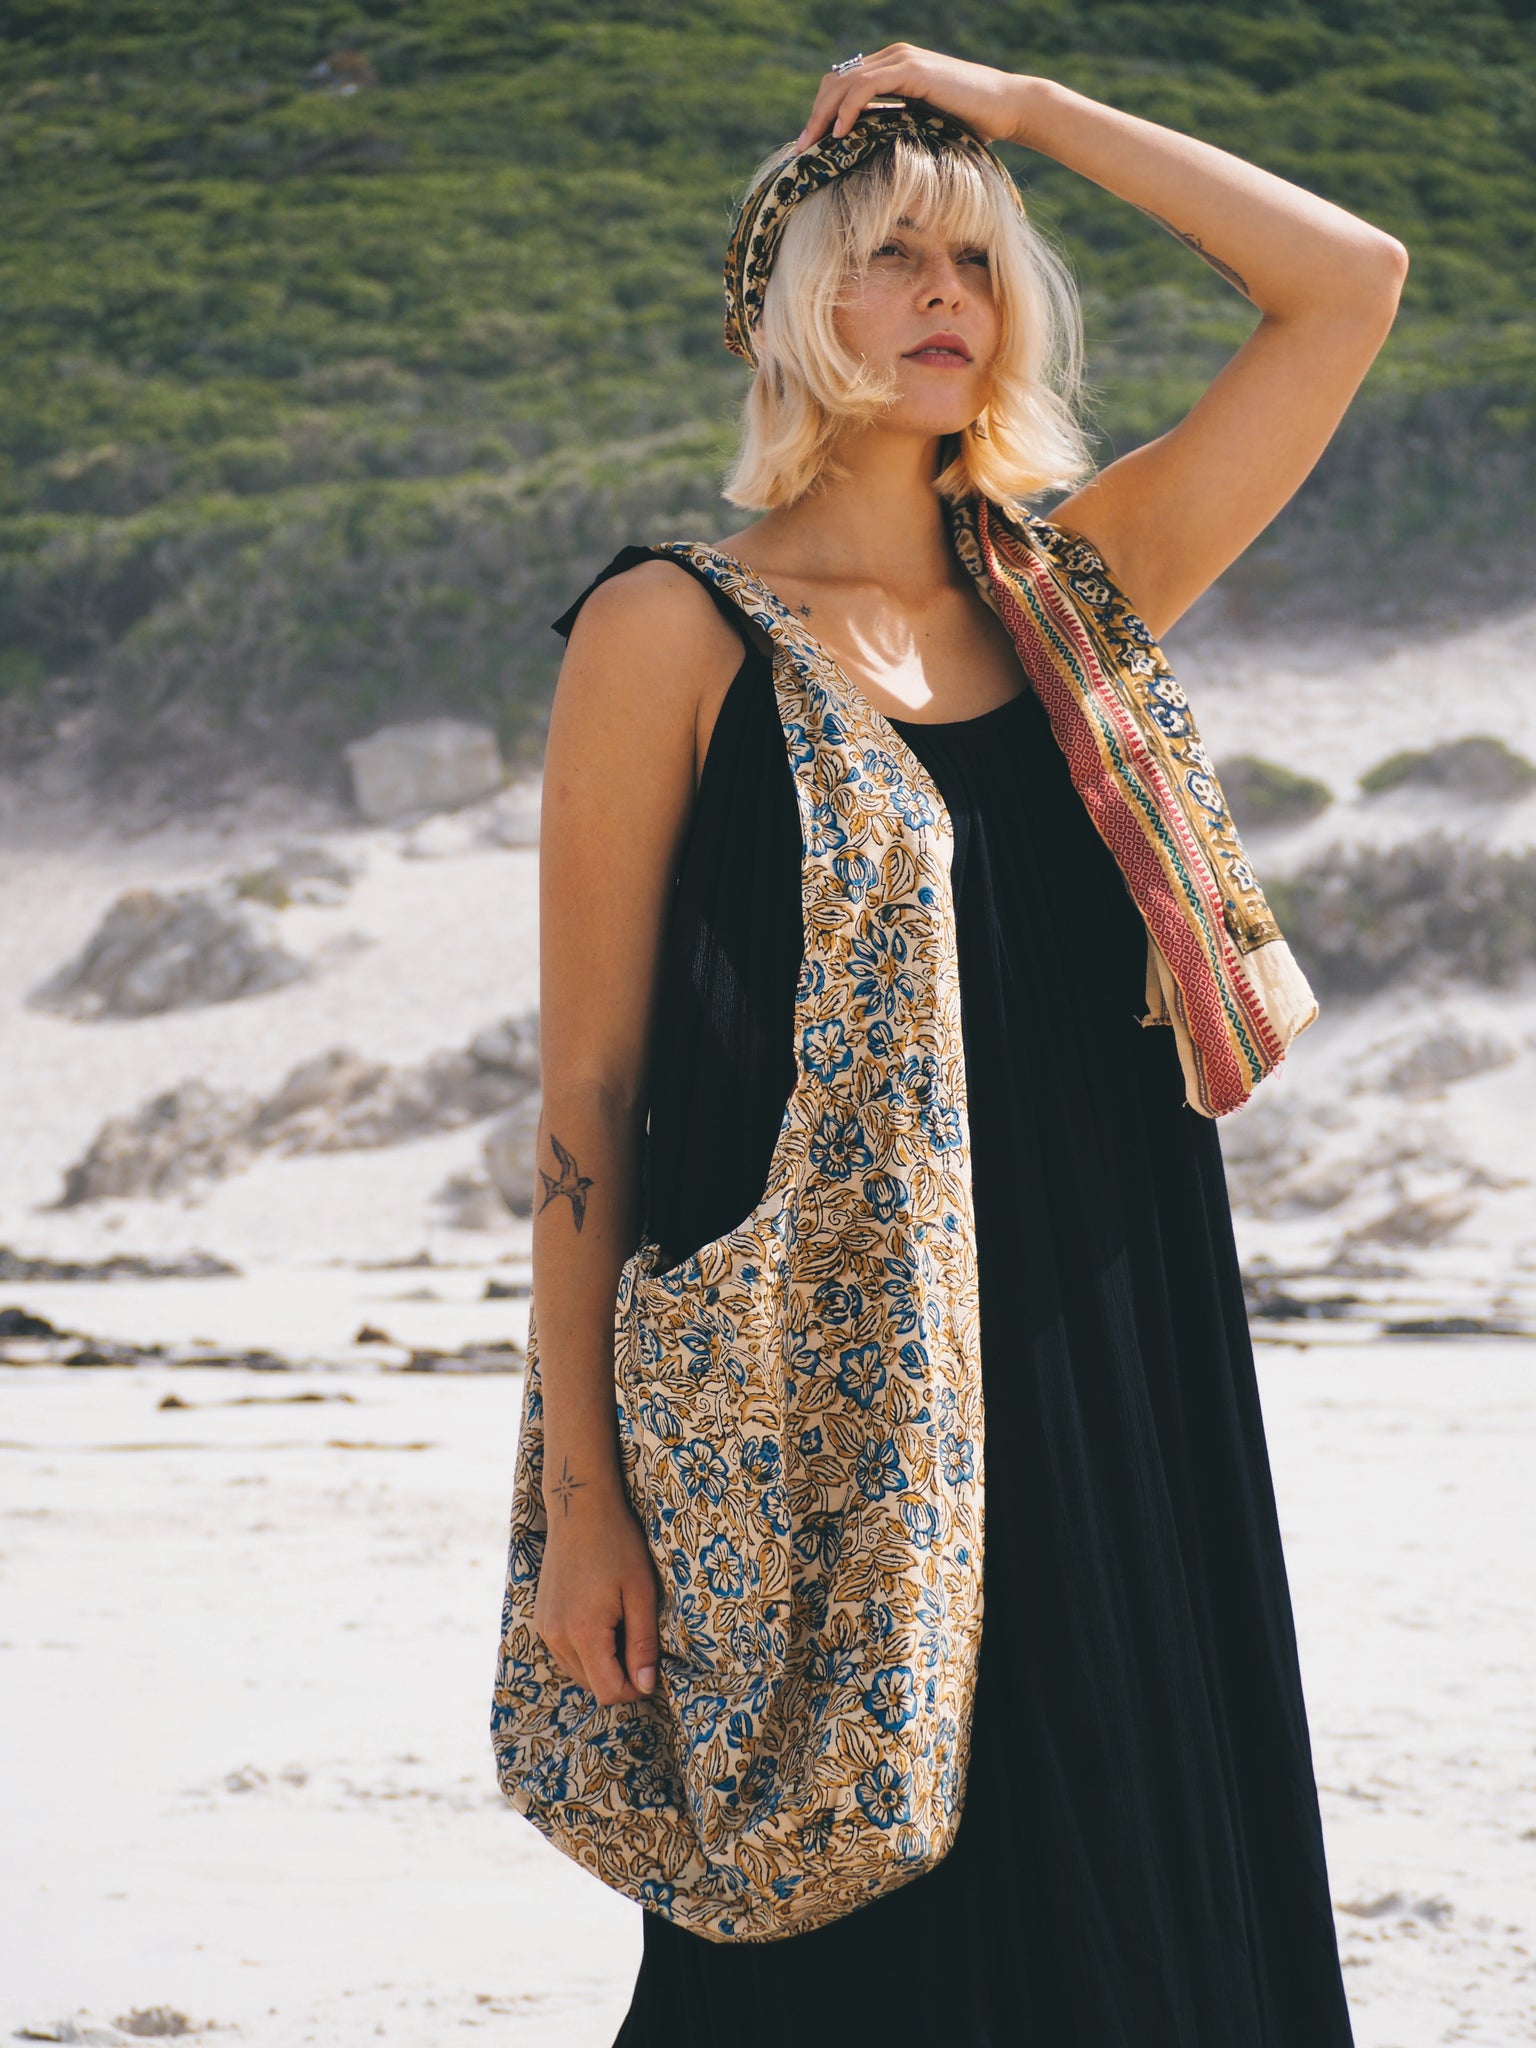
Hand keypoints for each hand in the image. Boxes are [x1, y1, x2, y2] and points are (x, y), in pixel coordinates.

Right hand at [534, 1475, 660, 1707]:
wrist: (579, 1509)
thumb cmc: (618, 1544)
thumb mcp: (641, 1593)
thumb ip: (642, 1643)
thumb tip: (646, 1686)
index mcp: (583, 1632)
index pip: (608, 1692)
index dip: (635, 1689)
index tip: (652, 1667)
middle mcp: (557, 1637)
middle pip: (593, 1686)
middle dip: (620, 1675)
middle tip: (639, 1638)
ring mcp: (545, 1628)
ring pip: (578, 1672)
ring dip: (603, 1663)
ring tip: (621, 1623)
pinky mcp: (541, 1619)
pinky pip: (566, 1653)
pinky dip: (586, 1650)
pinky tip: (602, 1618)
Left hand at [793, 44, 1031, 150]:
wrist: (1007, 108)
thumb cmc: (973, 126)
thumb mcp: (924, 129)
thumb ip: (897, 131)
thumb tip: (871, 161)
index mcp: (893, 68)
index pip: (843, 84)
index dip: (822, 113)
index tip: (810, 147)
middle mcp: (893, 57)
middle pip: (836, 80)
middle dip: (815, 116)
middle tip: (801, 150)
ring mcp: (902, 60)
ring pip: (846, 81)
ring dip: (823, 115)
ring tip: (811, 147)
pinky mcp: (913, 70)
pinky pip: (867, 85)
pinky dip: (848, 109)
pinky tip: (838, 135)